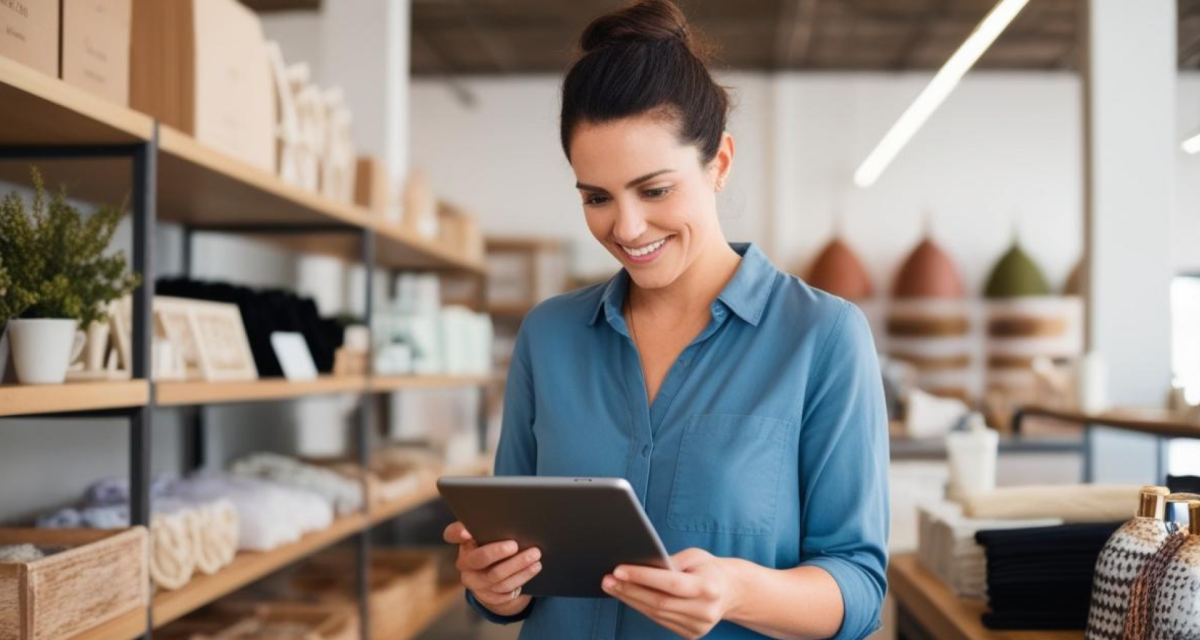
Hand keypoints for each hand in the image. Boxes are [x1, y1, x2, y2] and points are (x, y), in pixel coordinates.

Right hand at [442, 521, 540, 616]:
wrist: (498, 581)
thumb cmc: (497, 549)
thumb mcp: (492, 537)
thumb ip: (494, 528)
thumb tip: (513, 518)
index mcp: (465, 543)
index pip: (452, 534)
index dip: (458, 533)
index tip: (468, 532)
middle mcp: (465, 564)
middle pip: (479, 558)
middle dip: (498, 552)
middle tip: (515, 545)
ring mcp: (476, 583)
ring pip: (496, 576)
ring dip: (518, 565)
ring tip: (535, 555)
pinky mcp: (489, 597)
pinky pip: (506, 590)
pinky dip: (522, 577)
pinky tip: (534, 568)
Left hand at [601, 548, 739, 639]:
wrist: (731, 591)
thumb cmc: (708, 568)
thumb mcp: (694, 556)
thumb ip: (669, 561)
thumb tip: (638, 565)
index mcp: (709, 587)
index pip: (670, 584)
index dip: (643, 577)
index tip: (618, 569)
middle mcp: (705, 611)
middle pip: (659, 602)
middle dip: (629, 590)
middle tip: (607, 579)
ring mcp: (698, 627)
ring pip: (656, 614)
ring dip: (630, 599)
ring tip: (611, 585)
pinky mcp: (691, 634)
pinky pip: (660, 620)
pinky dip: (641, 607)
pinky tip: (627, 596)